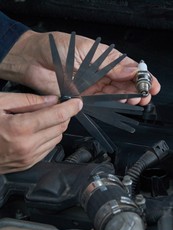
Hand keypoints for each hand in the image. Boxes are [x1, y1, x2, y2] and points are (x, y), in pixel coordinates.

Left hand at [0, 30, 160, 105]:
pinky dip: (113, 104)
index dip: (140, 76)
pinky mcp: (82, 97)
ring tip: (138, 99)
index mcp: (102, 59)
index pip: (127, 68)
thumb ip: (109, 64)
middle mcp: (98, 73)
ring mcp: (91, 86)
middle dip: (137, 89)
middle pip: (123, 83)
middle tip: (146, 94)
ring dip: (128, 97)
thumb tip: (131, 70)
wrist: (33, 60)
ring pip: (115, 94)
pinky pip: (101, 102)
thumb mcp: (86, 51)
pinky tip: (123, 103)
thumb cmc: (55, 48)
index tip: (151, 84)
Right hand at [0, 92, 82, 173]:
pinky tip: (37, 131)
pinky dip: (49, 137)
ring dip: (56, 126)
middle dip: (63, 115)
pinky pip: (48, 148)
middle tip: (55, 106)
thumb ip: (28, 101)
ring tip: (42, 118)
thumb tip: (52, 99)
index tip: (77, 102)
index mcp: (20, 128)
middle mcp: (27, 146)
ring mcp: (28, 158)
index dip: (70, 107)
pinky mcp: (28, 164)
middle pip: (60, 128)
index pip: (56, 116)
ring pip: (57, 138)